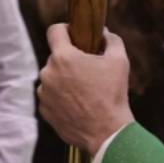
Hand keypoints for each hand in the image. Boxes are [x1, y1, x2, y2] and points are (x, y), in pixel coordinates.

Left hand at [37, 24, 134, 154]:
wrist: (107, 133)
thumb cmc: (113, 94)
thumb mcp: (119, 61)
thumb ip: (111, 40)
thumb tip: (104, 33)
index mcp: (63, 57)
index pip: (54, 30)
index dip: (65, 29)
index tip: (74, 34)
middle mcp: (48, 73)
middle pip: (56, 57)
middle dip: (70, 60)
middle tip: (88, 70)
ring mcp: (44, 93)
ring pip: (52, 77)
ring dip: (64, 80)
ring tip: (84, 91)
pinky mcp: (44, 110)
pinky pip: (50, 96)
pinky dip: (61, 97)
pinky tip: (78, 104)